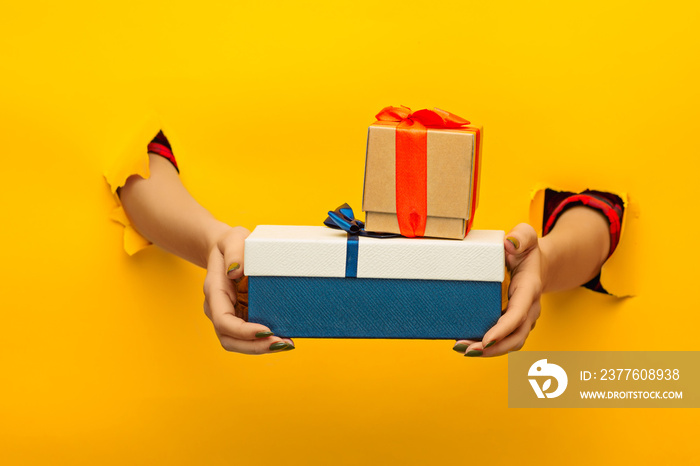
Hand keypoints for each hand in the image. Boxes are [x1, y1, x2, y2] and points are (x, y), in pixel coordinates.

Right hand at [203, 226, 294, 353]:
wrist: (226, 249)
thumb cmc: (231, 244)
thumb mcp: (233, 238)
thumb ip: (235, 251)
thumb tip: (236, 270)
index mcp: (214, 291)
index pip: (223, 320)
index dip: (243, 330)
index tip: (265, 329)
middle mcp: (217, 308)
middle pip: (229, 339)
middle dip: (254, 346)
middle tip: (281, 343)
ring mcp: (228, 315)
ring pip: (238, 343)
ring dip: (260, 348)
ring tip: (286, 344)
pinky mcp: (240, 317)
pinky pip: (248, 337)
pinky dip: (264, 341)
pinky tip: (283, 338)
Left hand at [453, 223, 541, 356]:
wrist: (537, 264)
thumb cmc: (527, 250)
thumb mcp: (527, 236)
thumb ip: (521, 236)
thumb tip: (509, 243)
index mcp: (530, 288)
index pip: (519, 313)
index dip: (503, 329)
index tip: (486, 340)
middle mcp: (529, 308)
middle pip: (515, 336)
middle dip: (492, 348)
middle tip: (466, 349)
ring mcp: (523, 318)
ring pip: (511, 343)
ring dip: (488, 351)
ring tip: (463, 349)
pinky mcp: (514, 323)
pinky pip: (504, 339)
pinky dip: (488, 346)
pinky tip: (468, 345)